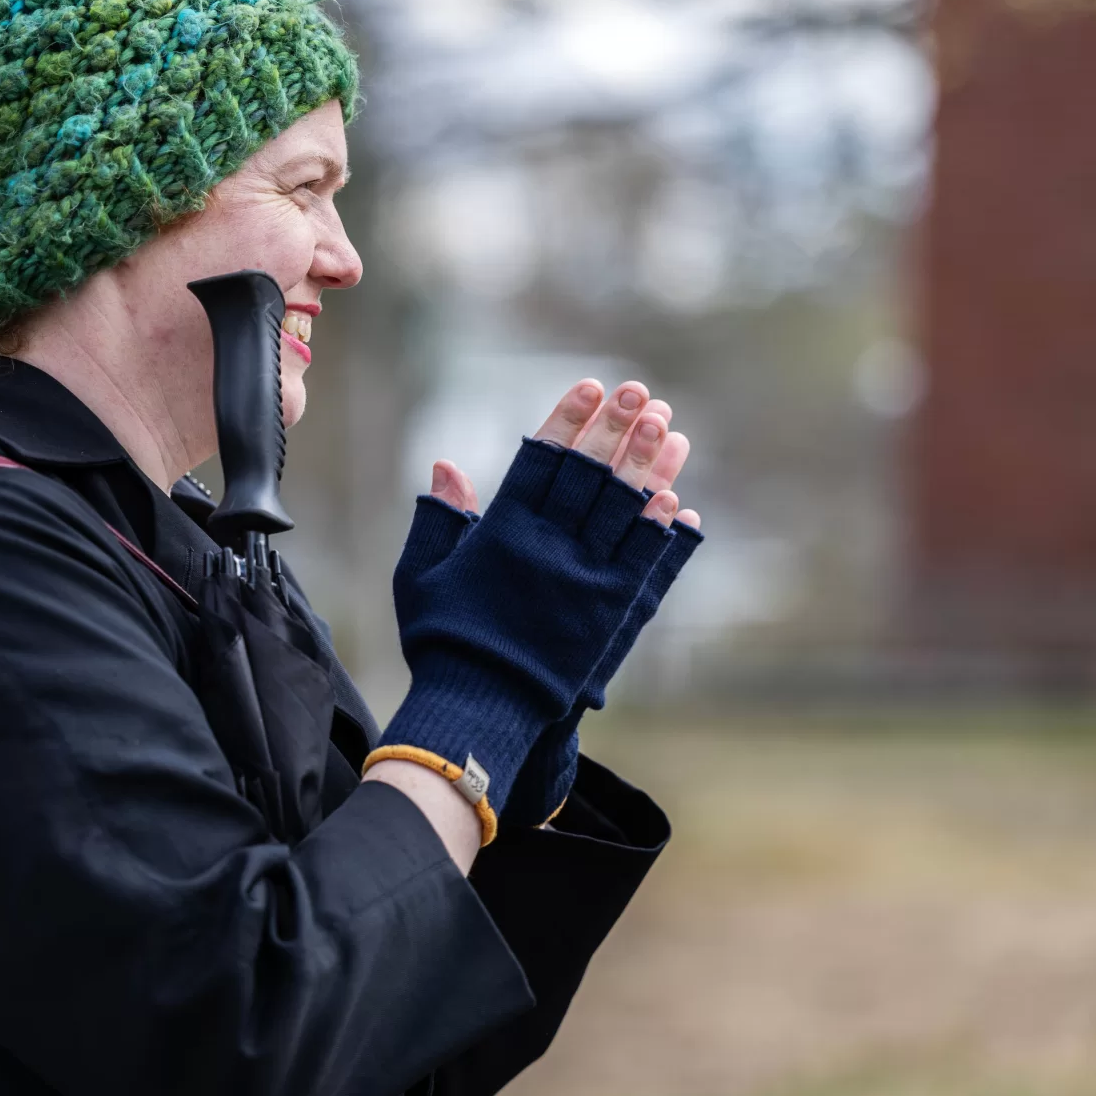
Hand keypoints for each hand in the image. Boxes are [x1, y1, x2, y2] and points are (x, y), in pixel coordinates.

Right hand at [423, 380, 706, 830]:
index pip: (543, 459)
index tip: (592, 387)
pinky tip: (674, 498)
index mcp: (501, 532)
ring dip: (647, 464)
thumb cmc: (442, 641)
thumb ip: (439, 520)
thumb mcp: (421, 576)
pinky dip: (656, 528)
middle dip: (616, 427)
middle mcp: (547, 547)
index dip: (569, 419)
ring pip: (621, 508)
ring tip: (667, 425)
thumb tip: (447, 464)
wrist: (477, 708)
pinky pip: (640, 560)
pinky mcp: (607, 611)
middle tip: (640, 391)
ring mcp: (582, 578)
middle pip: (589, 473)